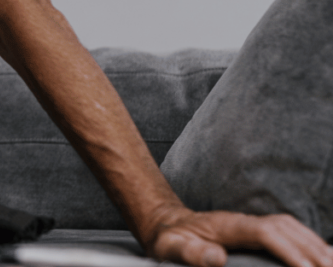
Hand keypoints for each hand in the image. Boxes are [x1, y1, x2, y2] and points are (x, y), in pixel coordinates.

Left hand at [148, 207, 332, 266]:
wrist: (166, 223)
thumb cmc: (170, 239)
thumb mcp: (171, 248)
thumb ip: (192, 253)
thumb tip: (218, 257)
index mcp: (228, 225)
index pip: (267, 233)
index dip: (289, 250)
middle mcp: (243, 220)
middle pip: (285, 228)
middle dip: (311, 249)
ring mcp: (250, 223)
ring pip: (291, 227)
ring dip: (314, 244)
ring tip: (332, 263)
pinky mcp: (254, 229)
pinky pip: (287, 230)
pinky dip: (307, 241)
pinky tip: (319, 254)